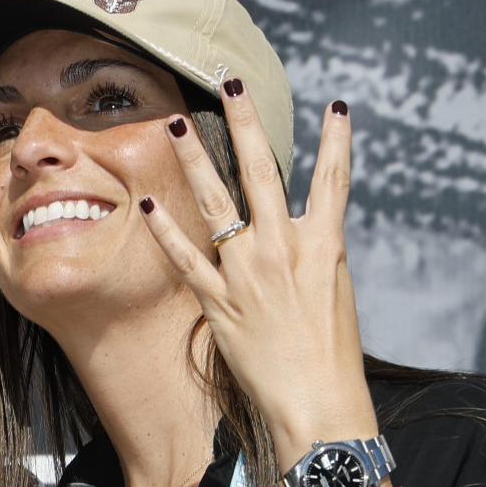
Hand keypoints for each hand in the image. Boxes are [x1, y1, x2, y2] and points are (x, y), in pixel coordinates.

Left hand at [138, 86, 371, 458]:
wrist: (317, 405)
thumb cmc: (331, 358)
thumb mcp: (334, 296)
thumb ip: (313, 259)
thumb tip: (299, 236)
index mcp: (325, 245)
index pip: (334, 179)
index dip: (337, 141)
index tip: (337, 107)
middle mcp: (285, 249)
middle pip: (262, 171)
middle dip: (246, 121)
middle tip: (230, 81)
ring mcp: (248, 273)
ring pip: (216, 202)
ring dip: (194, 159)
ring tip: (175, 124)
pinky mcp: (219, 302)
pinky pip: (186, 258)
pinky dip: (165, 231)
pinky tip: (147, 203)